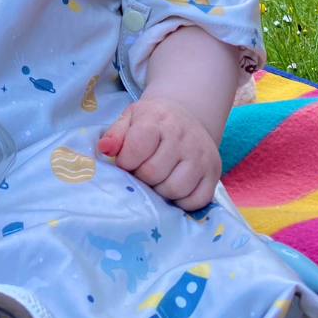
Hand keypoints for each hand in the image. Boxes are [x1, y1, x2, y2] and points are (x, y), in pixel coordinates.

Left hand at [97, 96, 220, 210]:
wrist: (186, 116)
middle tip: (141, 170)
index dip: (125, 161)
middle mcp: (183, 137)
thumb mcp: (130, 118)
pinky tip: (174, 188)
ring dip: (159, 191)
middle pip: (153, 174)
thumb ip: (115, 135)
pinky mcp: (214, 173)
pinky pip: (196, 201)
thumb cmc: (152, 121)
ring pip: (174, 190)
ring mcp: (201, 156)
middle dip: (141, 177)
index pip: (136, 150)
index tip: (126, 160)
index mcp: (158, 120)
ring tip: (157, 179)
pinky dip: (182, 201)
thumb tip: (104, 149)